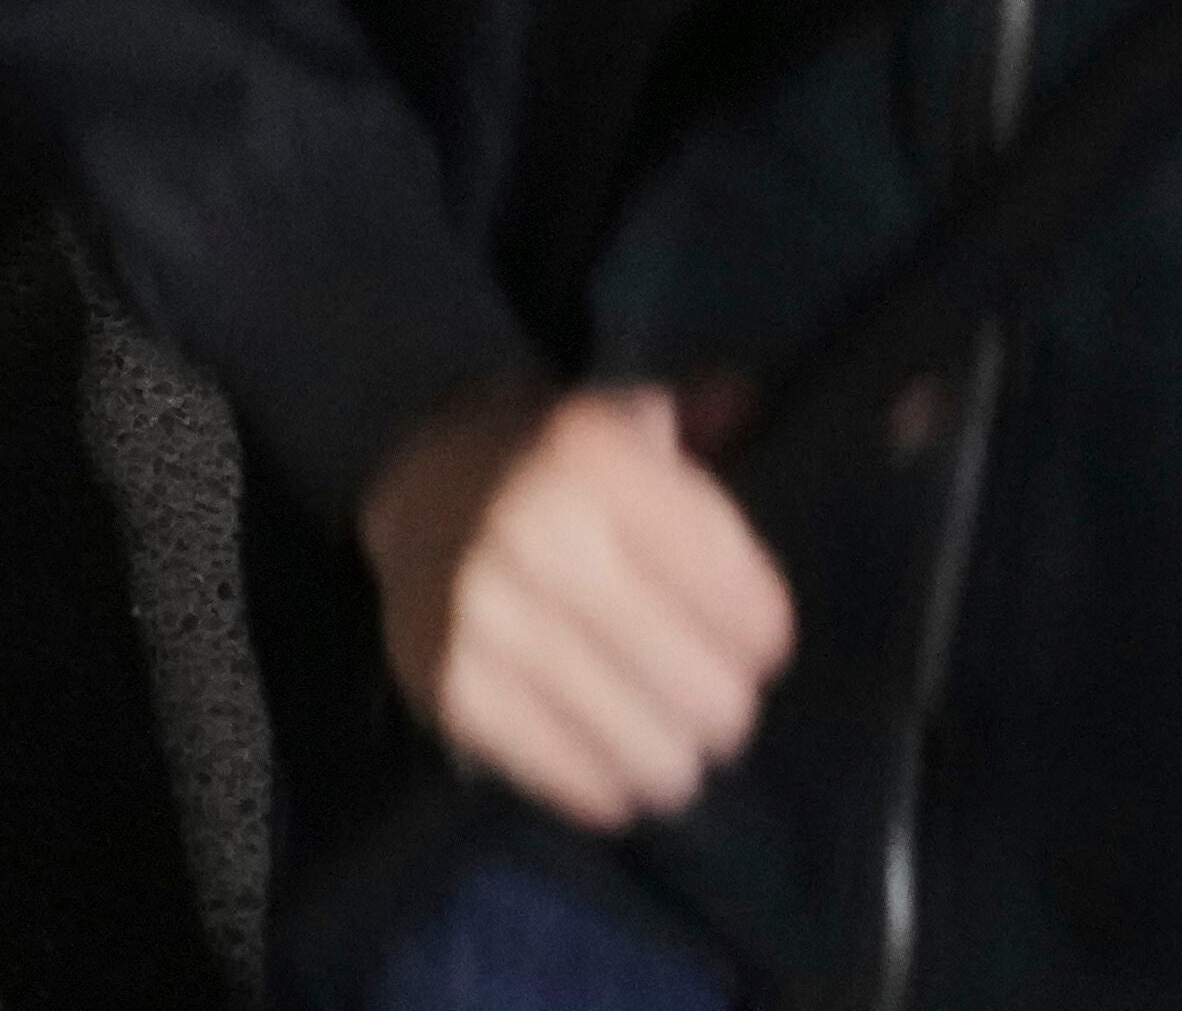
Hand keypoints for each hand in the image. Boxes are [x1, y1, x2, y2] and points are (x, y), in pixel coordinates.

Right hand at [364, 378, 795, 831]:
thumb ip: (706, 418)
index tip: (751, 633)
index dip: (762, 632)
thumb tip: (745, 400)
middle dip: (724, 701)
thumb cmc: (559, 467)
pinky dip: (608, 779)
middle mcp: (534, 532)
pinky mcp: (453, 690)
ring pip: (656, 755)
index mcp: (592, 458)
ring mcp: (486, 618)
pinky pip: (580, 781)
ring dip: (673, 751)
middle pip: (713, 695)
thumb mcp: (630, 421)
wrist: (418, 493)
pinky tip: (609, 751)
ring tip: (666, 728)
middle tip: (707, 688)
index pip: (747, 606)